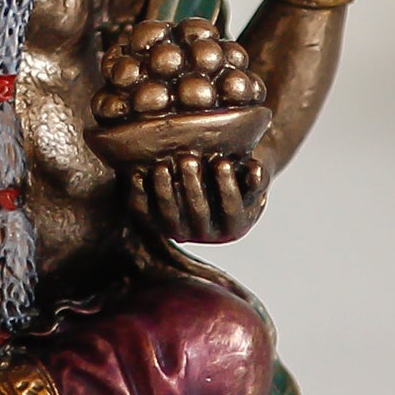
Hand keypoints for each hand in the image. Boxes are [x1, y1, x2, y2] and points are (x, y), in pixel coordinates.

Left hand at [129, 152, 267, 244]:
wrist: (214, 172)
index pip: (232, 212)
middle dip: (193, 187)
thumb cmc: (239, 170)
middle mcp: (205, 234)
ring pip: (169, 218)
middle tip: (189, 159)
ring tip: (163, 166)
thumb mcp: (253, 173)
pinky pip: (145, 212)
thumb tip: (255, 172)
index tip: (222, 162)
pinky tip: (137, 174)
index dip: (227, 188)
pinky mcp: (154, 221)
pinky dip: (139, 195)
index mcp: (234, 226)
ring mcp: (178, 231)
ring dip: (164, 192)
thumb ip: (256, 176)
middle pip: (198, 214)